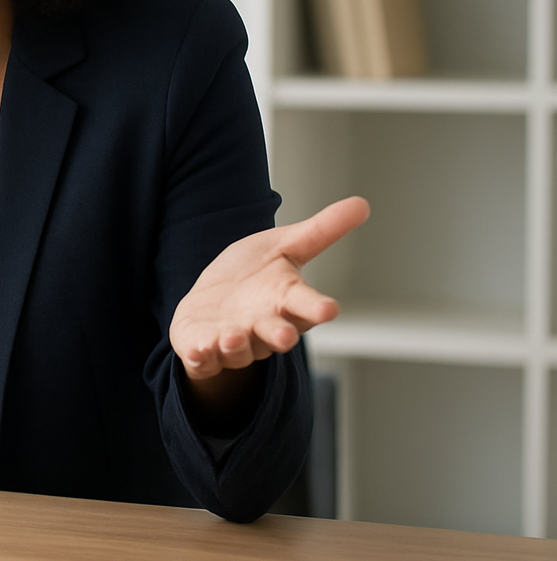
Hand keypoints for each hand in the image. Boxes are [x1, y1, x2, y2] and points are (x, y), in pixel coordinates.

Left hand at [170, 196, 368, 381]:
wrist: (212, 302)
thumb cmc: (253, 276)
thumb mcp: (284, 246)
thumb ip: (321, 231)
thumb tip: (363, 203)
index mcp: (286, 301)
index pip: (306, 305)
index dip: (316, 308)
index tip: (328, 308)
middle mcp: (263, 326)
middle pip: (276, 333)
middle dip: (279, 335)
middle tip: (285, 337)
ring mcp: (234, 341)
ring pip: (239, 349)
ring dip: (235, 345)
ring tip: (231, 337)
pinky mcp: (204, 349)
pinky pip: (204, 357)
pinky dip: (201, 356)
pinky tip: (198, 351)